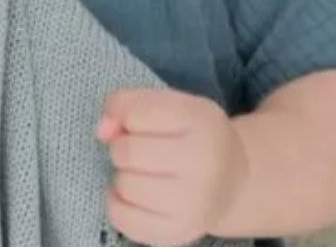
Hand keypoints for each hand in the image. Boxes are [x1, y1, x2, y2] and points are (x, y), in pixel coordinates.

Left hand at [97, 89, 248, 246]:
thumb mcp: (173, 104)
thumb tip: (102, 130)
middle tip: (143, 151)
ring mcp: (193, 203)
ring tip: (145, 174)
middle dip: (124, 148)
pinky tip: (137, 196)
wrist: (233, 182)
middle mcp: (204, 163)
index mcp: (202, 121)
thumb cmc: (194, 137)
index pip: (138, 112)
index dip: (127, 116)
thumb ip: (130, 104)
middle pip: (127, 151)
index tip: (139, 122)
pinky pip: (121, 218)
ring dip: (124, 177)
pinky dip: (118, 204)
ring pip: (124, 185)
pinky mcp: (178, 232)